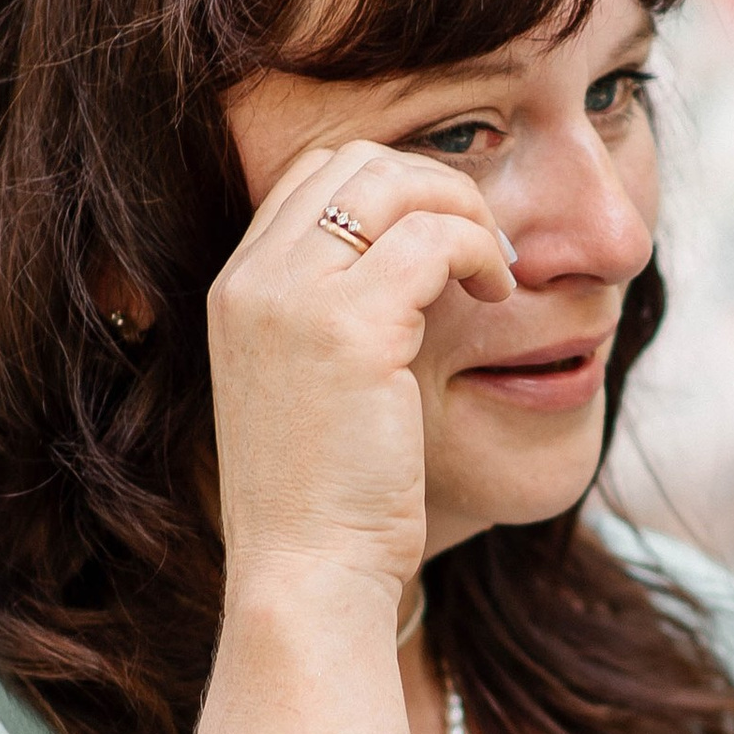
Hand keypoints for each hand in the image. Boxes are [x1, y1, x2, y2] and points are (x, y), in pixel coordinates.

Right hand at [208, 142, 514, 603]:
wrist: (306, 573)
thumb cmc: (323, 501)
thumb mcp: (309, 388)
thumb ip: (334, 316)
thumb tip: (408, 263)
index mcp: (236, 289)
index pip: (313, 175)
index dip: (391, 187)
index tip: (441, 240)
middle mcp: (252, 280)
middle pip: (353, 161)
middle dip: (432, 186)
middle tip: (482, 247)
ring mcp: (292, 298)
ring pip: (395, 185)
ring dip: (463, 212)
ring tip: (496, 269)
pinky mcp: (348, 328)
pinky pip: (432, 239)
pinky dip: (477, 250)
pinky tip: (498, 294)